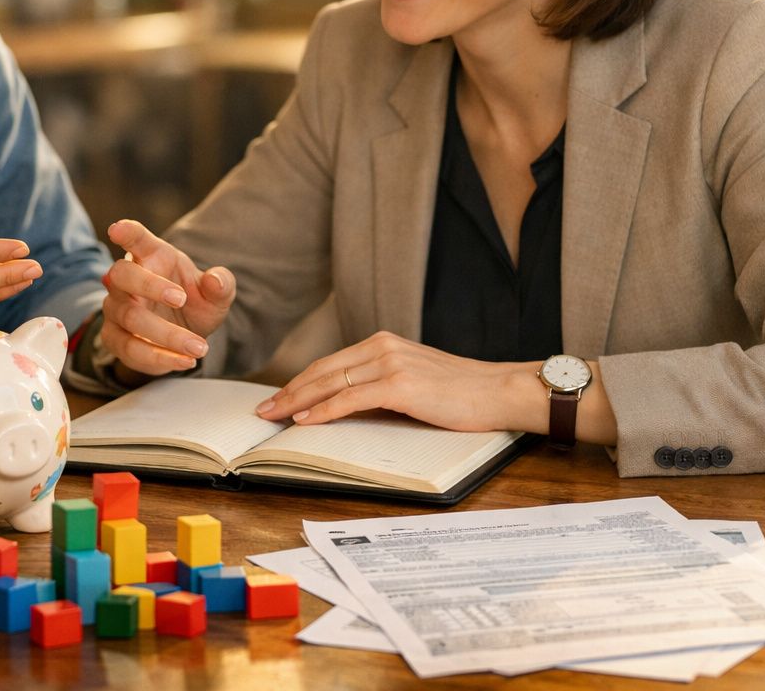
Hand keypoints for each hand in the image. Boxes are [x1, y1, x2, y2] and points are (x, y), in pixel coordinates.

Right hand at [98, 219, 235, 376]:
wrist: (183, 335)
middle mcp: (126, 281)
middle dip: (149, 285)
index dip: (127, 232)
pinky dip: (158, 358)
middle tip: (181, 298)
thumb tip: (216, 280)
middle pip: (122, 275)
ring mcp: (116, 309)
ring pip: (129, 317)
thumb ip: (221, 284)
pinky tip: (184, 361)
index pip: (136, 240)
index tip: (118, 229)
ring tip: (199, 347)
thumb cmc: (193, 303)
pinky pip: (130, 349)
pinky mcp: (115, 338)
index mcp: (151, 258)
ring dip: (165, 333)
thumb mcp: (216, 295)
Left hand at [254, 331, 538, 432]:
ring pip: (330, 383)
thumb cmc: (463, 393)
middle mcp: (382, 346)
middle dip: (289, 392)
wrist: (502, 390)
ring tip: (274, 417)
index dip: (300, 381)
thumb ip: (382, 385)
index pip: (330, 363)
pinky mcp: (400, 384)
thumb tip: (347, 406)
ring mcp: (390, 363)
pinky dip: (324, 410)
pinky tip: (305, 421)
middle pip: (322, 370)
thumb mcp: (415, 381)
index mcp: (384, 343)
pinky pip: (350, 398)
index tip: (278, 398)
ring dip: (297, 402)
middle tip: (263, 410)